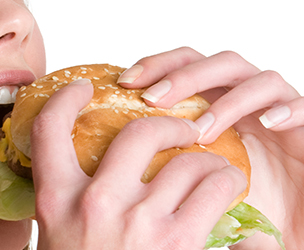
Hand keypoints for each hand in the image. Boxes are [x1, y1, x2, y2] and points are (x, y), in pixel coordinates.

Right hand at [30, 80, 246, 248]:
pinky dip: (226, 184)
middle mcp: (97, 204)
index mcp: (58, 201)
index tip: (83, 90)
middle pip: (140, 131)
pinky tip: (222, 192)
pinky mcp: (181, 243)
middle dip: (167, 122)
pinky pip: (217, 188)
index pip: (50, 130)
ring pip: (189, 160)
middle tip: (180, 128)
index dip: (66, 100)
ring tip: (209, 170)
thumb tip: (80, 164)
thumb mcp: (58, 236)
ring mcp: (141, 223)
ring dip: (205, 160)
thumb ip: (67, 199)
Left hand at [118, 47, 303, 248]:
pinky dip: (285, 109)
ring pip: (254, 79)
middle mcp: (241, 103)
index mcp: (213, 106)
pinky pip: (301, 106)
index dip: (156, 66)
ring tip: (202, 130)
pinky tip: (268, 123)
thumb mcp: (192, 180)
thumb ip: (165, 165)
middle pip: (214, 65)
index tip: (126, 81)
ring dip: (226, 100)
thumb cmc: (239, 201)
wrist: (286, 223)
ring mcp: (272, 111)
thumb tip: (117, 163)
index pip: (184, 68)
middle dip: (181, 76)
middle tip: (153, 98)